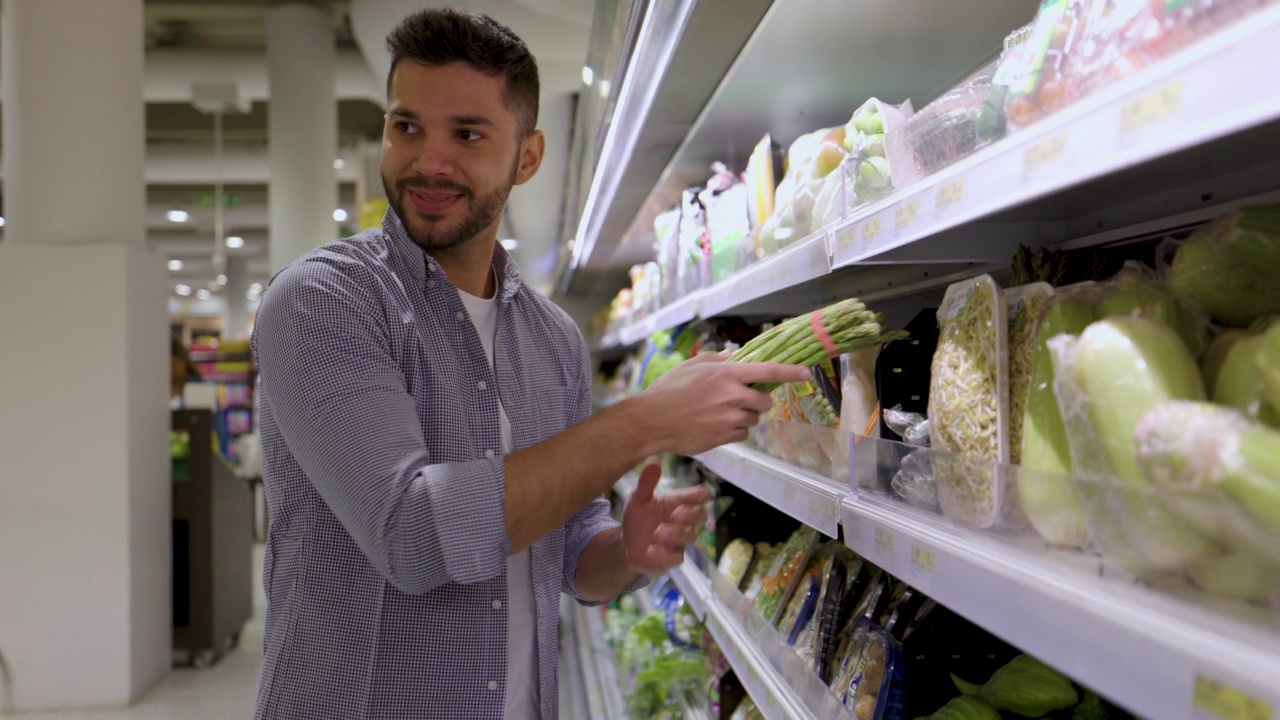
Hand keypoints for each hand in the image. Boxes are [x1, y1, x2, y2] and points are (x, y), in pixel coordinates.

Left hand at [622, 459, 709, 574]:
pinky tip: (651, 550)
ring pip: (689, 537)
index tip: (700, 495)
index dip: (699, 495)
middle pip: (700, 516)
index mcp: (677, 503)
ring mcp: (680, 540)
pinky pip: (676, 557)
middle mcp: (683, 521)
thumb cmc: (638, 517)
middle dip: (690, 515)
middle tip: (675, 514)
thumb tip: (654, 460)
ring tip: (657, 533)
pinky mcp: (673, 558)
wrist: (627, 544)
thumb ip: (647, 482)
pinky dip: (664, 554)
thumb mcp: (638, 498)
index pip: (696, 496)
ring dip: (674, 534)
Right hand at [636, 351, 809, 455]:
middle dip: (757, 400)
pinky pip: (742, 434)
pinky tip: (714, 425)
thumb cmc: (668, 390)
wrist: (651, 421)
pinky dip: (734, 430)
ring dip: (743, 416)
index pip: (768, 371)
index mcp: (727, 374)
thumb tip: (734, 356)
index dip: (791, 372)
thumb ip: (716, 359)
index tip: (807, 373)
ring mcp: (730, 419)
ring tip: (719, 413)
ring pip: (753, 419)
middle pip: (765, 401)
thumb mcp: (691, 366)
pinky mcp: (724, 437)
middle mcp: (733, 396)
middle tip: (739, 399)